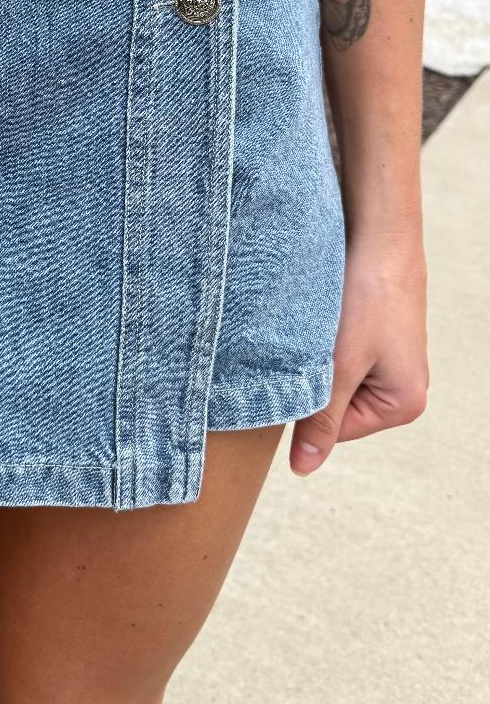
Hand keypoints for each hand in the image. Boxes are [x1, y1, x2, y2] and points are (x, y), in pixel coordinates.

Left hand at [290, 229, 427, 475]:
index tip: (299, 370)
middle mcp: (401, 385)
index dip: (309, 404)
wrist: (378, 234)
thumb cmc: (368, 297)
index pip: (335, 431)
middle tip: (311, 344)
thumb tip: (304, 468)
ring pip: (330, 375)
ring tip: (320, 328)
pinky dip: (322, 337)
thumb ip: (321, 419)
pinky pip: (336, 350)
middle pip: (334, 405)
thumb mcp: (339, 365)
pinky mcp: (373, 334)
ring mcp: (388, 359)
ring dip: (316, 356)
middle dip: (314, 378)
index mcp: (404, 404)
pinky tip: (322, 316)